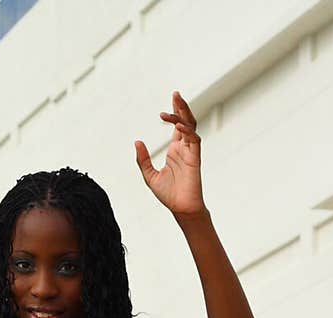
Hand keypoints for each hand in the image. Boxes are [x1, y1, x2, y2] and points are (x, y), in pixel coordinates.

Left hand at [135, 91, 205, 217]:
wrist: (180, 209)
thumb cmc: (168, 195)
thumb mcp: (149, 175)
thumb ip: (143, 159)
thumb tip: (137, 142)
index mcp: (175, 150)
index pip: (177, 126)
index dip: (175, 112)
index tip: (171, 100)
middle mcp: (184, 148)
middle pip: (185, 121)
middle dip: (181, 107)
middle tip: (175, 94)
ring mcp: (191, 152)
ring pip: (191, 126)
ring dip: (184, 114)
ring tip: (177, 101)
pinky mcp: (195, 158)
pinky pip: (194, 140)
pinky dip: (187, 131)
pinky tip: (179, 126)